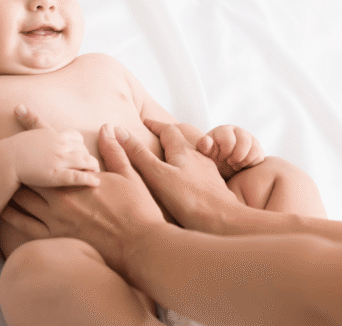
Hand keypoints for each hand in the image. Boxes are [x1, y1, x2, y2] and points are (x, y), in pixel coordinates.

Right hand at [0, 105, 99, 186]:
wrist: (6, 160)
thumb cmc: (13, 149)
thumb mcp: (29, 135)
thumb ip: (34, 128)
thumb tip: (23, 110)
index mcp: (54, 135)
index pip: (76, 137)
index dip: (80, 145)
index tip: (81, 152)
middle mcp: (60, 145)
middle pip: (83, 149)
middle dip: (87, 157)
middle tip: (92, 166)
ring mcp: (60, 160)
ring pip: (85, 161)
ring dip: (93, 167)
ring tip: (96, 174)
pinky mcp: (57, 175)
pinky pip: (78, 176)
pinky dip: (89, 179)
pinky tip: (96, 183)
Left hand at [1, 124, 165, 274]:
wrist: (137, 245)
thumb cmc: (137, 210)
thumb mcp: (129, 176)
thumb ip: (116, 151)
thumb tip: (108, 127)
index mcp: (77, 176)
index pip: (53, 143)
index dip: (35, 125)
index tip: (19, 110)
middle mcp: (61, 194)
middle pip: (26, 170)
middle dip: (7, 155)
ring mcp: (55, 217)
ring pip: (21, 197)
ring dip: (2, 184)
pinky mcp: (54, 237)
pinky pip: (24, 226)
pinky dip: (9, 216)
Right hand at [116, 119, 241, 232]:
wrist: (223, 221)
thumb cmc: (189, 200)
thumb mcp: (157, 175)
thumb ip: (138, 154)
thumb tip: (118, 130)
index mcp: (183, 151)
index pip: (168, 130)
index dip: (155, 124)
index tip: (145, 121)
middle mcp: (198, 158)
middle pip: (183, 141)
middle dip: (169, 136)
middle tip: (156, 136)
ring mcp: (208, 173)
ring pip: (192, 156)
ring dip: (179, 154)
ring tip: (168, 160)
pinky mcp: (214, 188)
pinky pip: (199, 172)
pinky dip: (189, 171)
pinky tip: (185, 183)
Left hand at [197, 125, 264, 178]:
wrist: (220, 165)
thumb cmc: (211, 158)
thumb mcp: (204, 154)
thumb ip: (203, 147)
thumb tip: (207, 141)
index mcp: (224, 130)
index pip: (229, 141)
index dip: (225, 153)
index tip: (220, 158)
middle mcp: (238, 131)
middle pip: (245, 142)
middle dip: (236, 156)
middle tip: (229, 162)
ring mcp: (250, 139)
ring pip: (254, 149)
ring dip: (244, 161)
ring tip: (235, 165)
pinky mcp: (257, 148)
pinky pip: (259, 156)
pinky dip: (250, 164)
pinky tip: (241, 166)